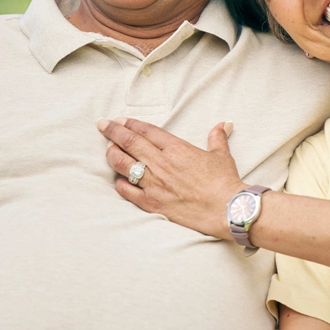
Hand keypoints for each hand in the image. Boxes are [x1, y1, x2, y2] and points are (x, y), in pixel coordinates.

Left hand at [97, 117, 244, 238]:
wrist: (226, 210)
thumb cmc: (225, 182)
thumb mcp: (222, 156)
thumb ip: (217, 138)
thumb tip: (224, 124)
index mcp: (177, 148)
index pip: (147, 131)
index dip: (131, 124)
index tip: (120, 119)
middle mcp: (161, 163)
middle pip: (130, 142)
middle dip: (113, 131)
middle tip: (102, 124)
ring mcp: (154, 184)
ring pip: (124, 164)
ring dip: (112, 154)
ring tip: (107, 148)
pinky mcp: (152, 203)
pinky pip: (128, 191)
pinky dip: (120, 183)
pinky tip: (118, 179)